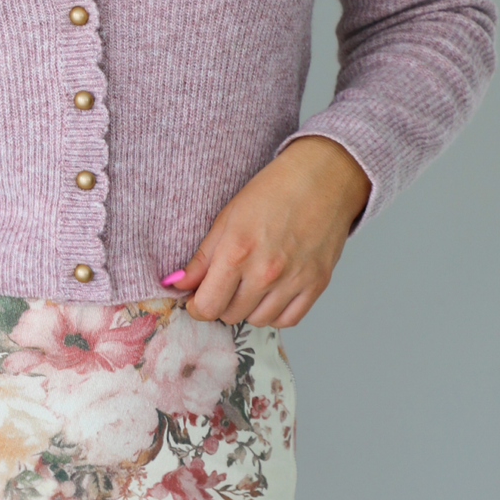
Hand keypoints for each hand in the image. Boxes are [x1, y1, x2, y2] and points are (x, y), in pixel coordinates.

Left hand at [163, 136, 371, 326]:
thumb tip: (177, 284)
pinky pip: (288, 319)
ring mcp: (293, 281)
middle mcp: (265, 272)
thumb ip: (202, 258)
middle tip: (226, 284)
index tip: (197, 299)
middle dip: (221, 303)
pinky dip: (275, 312)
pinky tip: (271, 293)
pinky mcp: (317, 284)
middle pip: (230, 315)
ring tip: (250, 284)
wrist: (322, 178)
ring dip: (248, 308)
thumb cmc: (273, 191)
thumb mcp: (227, 218)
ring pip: (258, 320)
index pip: (207, 306)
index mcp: (237, 252)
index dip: (196, 306)